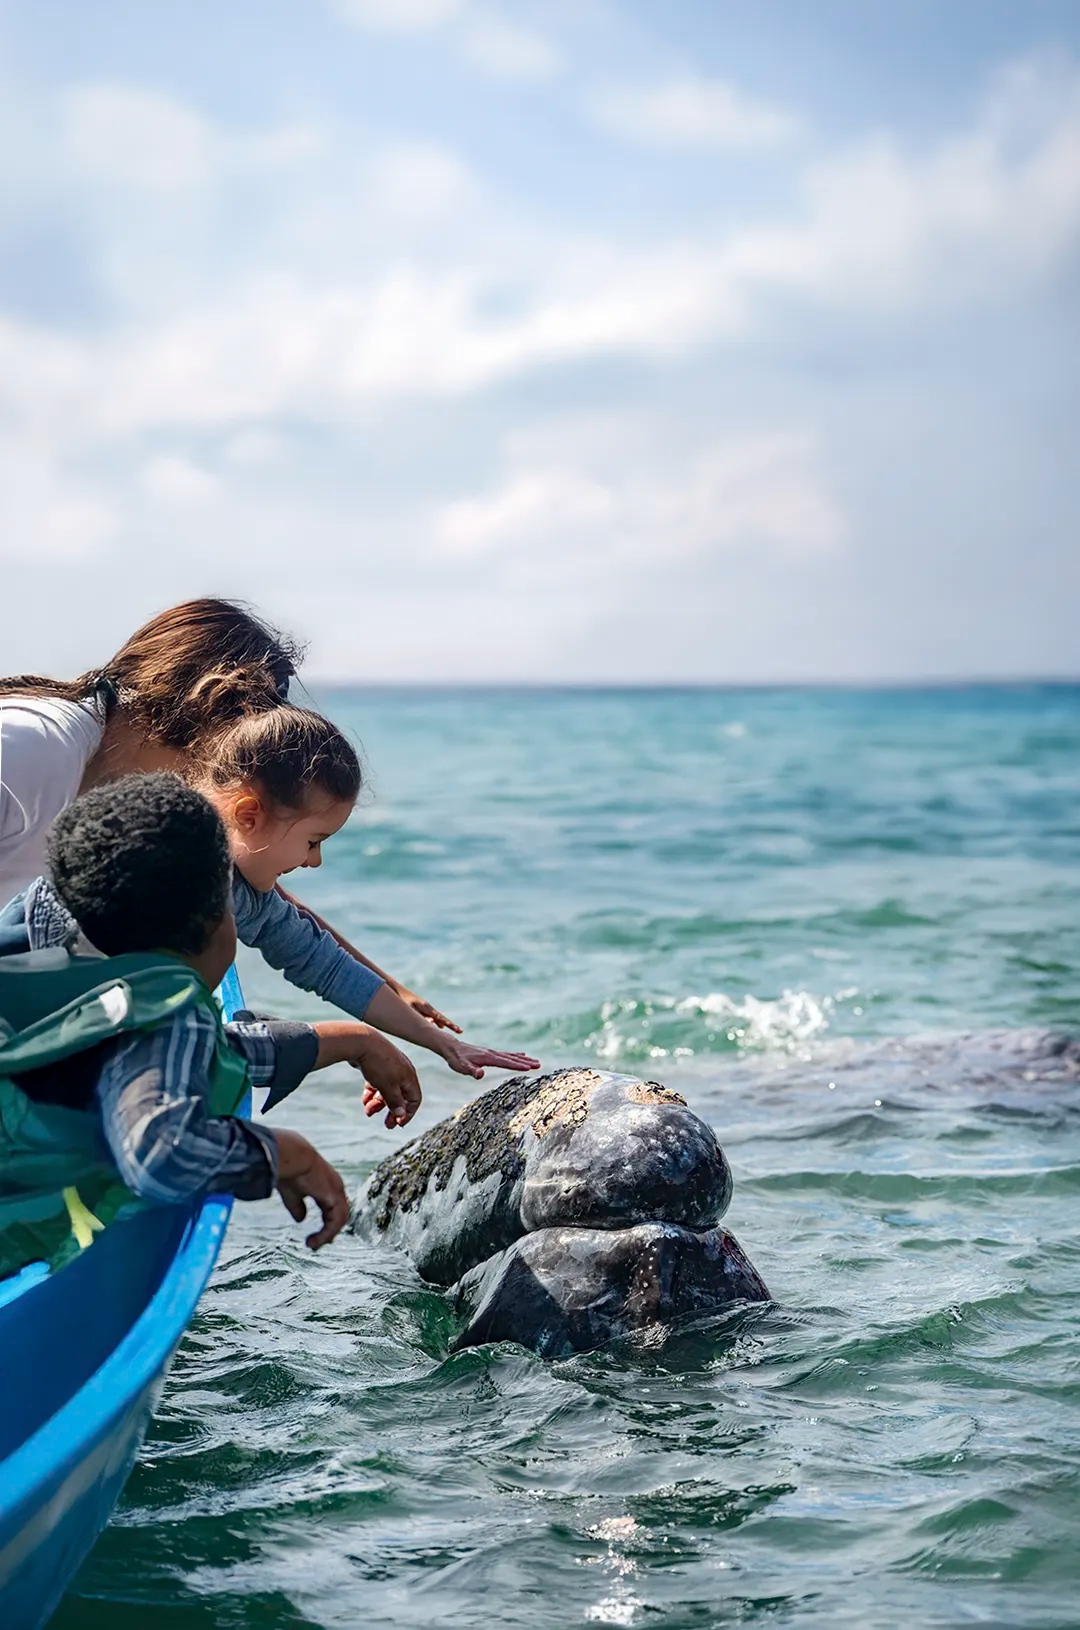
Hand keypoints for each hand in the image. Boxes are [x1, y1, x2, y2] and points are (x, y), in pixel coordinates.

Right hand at [273, 1129, 348, 1248]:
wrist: (291, 1156)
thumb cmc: (289, 1169)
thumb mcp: (292, 1193)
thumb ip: (297, 1206)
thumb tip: (301, 1220)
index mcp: (327, 1185)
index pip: (333, 1208)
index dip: (327, 1224)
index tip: (316, 1237)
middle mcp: (336, 1187)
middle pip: (339, 1215)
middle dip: (329, 1232)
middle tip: (316, 1244)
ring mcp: (337, 1191)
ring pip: (340, 1220)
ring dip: (327, 1235)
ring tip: (313, 1245)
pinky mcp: (335, 1197)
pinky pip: (337, 1221)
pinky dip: (328, 1233)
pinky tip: (315, 1240)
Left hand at [313, 1023, 422, 1126]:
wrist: (360, 1041)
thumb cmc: (378, 1064)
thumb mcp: (388, 1087)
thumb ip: (395, 1102)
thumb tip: (401, 1115)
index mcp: (409, 1076)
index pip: (415, 1099)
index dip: (408, 1113)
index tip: (397, 1124)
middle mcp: (401, 1071)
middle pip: (401, 1096)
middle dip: (393, 1111)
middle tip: (386, 1125)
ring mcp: (389, 1067)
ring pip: (387, 1090)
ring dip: (379, 1104)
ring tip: (368, 1112)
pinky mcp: (376, 1065)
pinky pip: (377, 1083)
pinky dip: (372, 1093)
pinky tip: (364, 1100)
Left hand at [391, 982, 461, 1033]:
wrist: (396, 989)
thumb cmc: (402, 1000)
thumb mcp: (410, 1009)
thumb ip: (420, 1016)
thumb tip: (431, 1022)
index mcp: (426, 1007)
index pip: (440, 1018)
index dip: (449, 1024)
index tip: (457, 1030)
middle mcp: (428, 1007)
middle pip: (442, 1017)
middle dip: (450, 1024)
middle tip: (460, 1031)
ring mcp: (425, 1007)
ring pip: (438, 1017)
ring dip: (445, 1023)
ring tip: (454, 1029)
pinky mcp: (422, 1008)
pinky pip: (433, 1016)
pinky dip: (438, 1021)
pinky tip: (440, 1026)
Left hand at [438, 1037, 539, 1080]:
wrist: (451, 1047)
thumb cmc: (456, 1059)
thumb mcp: (461, 1067)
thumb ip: (471, 1071)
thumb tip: (480, 1075)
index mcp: (488, 1058)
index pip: (505, 1062)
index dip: (517, 1065)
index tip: (529, 1068)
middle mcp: (492, 1053)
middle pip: (512, 1058)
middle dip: (526, 1062)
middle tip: (539, 1065)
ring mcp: (492, 1052)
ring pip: (511, 1055)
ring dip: (524, 1059)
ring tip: (536, 1061)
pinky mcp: (490, 1053)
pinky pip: (506, 1054)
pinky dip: (516, 1055)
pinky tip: (522, 1055)